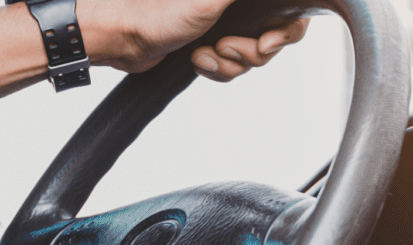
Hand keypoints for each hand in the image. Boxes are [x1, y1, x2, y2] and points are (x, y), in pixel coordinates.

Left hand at [78, 0, 309, 79]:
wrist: (124, 38)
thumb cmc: (158, 12)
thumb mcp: (212, 0)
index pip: (288, 11)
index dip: (286, 31)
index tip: (266, 42)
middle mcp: (239, 4)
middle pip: (274, 37)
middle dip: (250, 52)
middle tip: (224, 47)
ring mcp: (228, 23)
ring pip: (252, 57)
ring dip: (229, 64)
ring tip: (202, 54)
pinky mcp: (214, 42)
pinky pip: (234, 68)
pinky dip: (217, 70)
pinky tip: (197, 60)